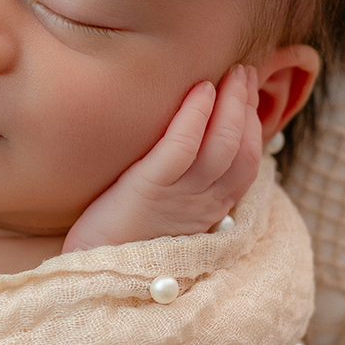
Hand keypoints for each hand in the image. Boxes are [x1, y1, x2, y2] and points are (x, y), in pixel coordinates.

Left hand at [62, 65, 263, 251]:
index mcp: (210, 211)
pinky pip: (181, 149)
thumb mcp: (164, 212)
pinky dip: (194, 117)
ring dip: (231, 104)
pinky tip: (200, 91)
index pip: (246, 164)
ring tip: (231, 73)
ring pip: (221, 146)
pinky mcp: (149, 190)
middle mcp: (203, 205)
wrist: (92, 273)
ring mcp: (180, 198)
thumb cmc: (122, 239)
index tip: (249, 95)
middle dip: (246, 106)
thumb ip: (182, 186)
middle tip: (245, 71)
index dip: (252, 127)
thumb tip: (193, 150)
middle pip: (241, 150)